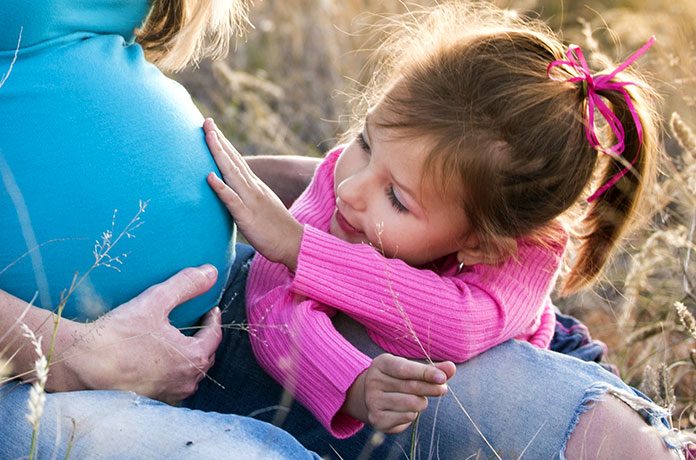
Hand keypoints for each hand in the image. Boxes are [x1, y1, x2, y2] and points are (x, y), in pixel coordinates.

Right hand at [48, 265, 222, 403]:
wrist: (82, 363)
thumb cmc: (119, 335)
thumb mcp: (155, 302)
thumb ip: (185, 285)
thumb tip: (211, 272)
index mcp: (193, 358)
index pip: (214, 336)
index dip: (213, 320)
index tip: (210, 309)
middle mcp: (185, 381)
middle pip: (205, 357)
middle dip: (204, 339)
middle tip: (197, 323)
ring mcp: (168, 394)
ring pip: (189, 374)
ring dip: (189, 358)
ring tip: (179, 341)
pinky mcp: (150, 400)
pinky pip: (171, 385)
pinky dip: (171, 372)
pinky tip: (159, 361)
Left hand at [204, 118, 302, 270]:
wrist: (295, 244)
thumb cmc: (276, 230)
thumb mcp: (260, 207)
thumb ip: (247, 196)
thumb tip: (232, 191)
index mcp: (254, 186)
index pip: (237, 161)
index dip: (223, 144)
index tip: (211, 128)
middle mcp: (253, 188)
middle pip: (233, 160)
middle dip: (218, 140)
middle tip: (206, 121)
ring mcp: (251, 201)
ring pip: (232, 173)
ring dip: (219, 154)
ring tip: (207, 136)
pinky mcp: (248, 217)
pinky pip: (232, 200)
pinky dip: (221, 187)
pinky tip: (209, 177)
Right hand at [343, 353, 455, 433]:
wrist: (371, 397)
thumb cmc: (397, 380)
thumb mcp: (411, 369)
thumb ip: (431, 369)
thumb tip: (451, 367)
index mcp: (381, 364)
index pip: (405, 369)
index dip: (425, 373)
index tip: (443, 378)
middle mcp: (373, 381)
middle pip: (411, 386)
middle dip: (431, 388)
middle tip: (443, 389)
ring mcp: (373, 401)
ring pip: (411, 404)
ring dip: (421, 402)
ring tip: (418, 399)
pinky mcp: (377, 419)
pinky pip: (406, 417)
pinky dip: (413, 414)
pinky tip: (407, 410)